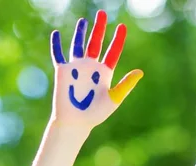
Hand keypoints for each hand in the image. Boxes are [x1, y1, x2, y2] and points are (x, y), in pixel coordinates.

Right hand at [50, 10, 143, 130]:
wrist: (75, 122)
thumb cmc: (94, 114)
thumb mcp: (113, 98)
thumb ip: (125, 85)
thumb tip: (140, 72)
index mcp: (104, 73)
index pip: (112, 52)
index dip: (118, 40)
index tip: (122, 26)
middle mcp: (91, 68)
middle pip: (96, 43)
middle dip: (99, 28)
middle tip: (102, 13)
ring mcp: (76, 68)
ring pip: (78, 45)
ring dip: (81, 33)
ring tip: (84, 21)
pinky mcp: (63, 71)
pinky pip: (58, 55)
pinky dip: (56, 44)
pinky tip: (55, 34)